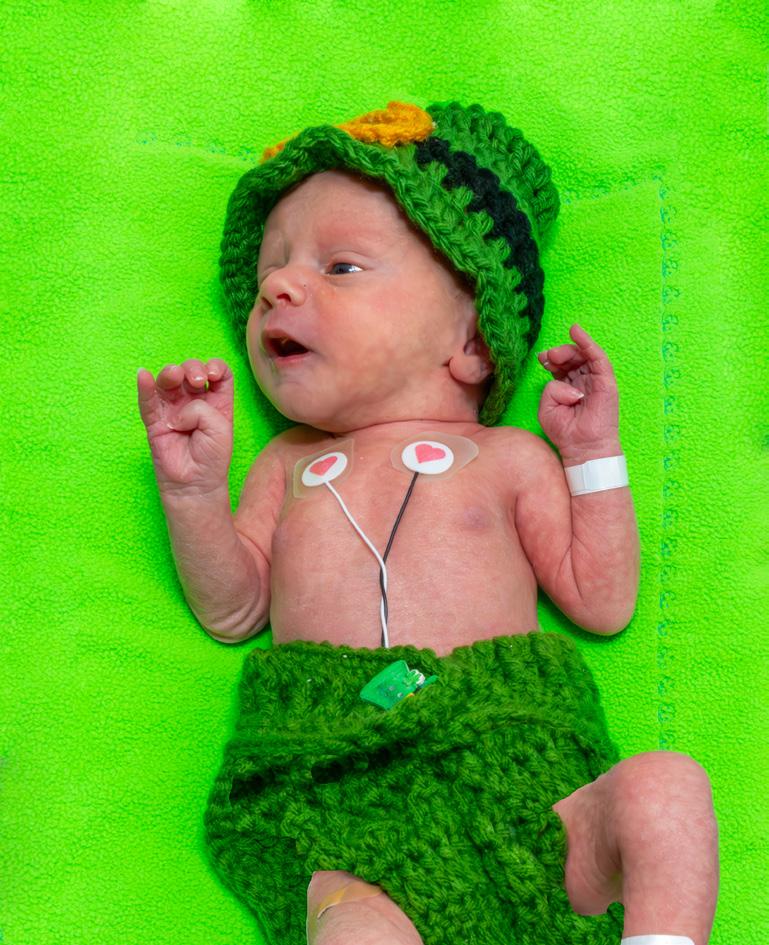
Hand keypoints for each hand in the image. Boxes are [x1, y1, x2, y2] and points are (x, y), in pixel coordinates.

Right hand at [137, 359, 233, 496]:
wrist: (196, 484)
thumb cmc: (212, 457)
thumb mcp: (220, 427)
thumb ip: (202, 409)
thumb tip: (176, 411)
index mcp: (216, 401)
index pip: (217, 372)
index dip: (215, 366)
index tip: (212, 375)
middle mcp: (194, 401)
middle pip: (190, 371)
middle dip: (192, 368)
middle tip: (196, 381)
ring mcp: (173, 409)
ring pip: (168, 381)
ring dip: (171, 372)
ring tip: (174, 376)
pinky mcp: (155, 421)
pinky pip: (147, 401)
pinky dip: (144, 387)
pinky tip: (143, 376)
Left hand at [536, 324, 619, 458]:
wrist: (582, 448)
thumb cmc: (566, 432)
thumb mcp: (547, 409)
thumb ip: (550, 390)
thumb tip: (564, 383)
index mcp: (569, 388)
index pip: (561, 366)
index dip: (551, 359)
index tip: (541, 358)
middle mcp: (583, 382)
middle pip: (572, 358)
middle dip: (559, 353)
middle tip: (548, 357)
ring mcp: (596, 381)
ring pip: (584, 355)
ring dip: (569, 349)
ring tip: (556, 354)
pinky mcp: (606, 382)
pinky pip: (598, 358)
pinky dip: (588, 344)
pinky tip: (576, 332)